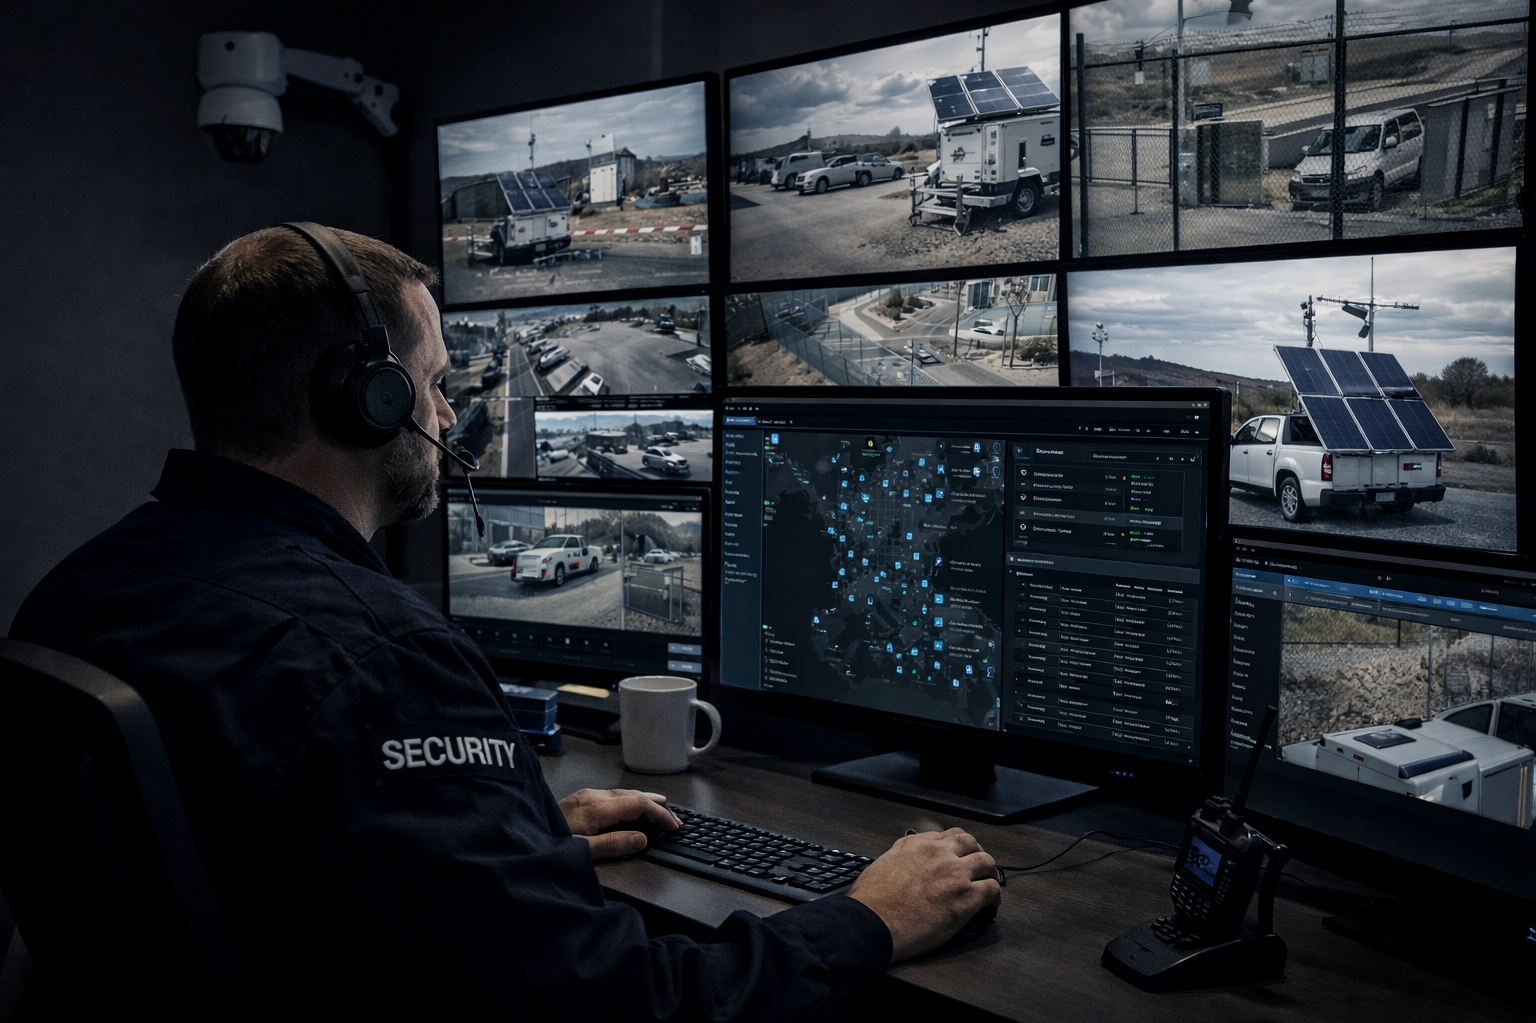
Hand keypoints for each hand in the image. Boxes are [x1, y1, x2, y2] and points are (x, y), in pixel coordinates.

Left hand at [559, 787, 679, 859]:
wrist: (519, 835)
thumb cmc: (547, 844)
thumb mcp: (583, 851)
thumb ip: (614, 844)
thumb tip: (642, 839)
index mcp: (597, 808)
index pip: (638, 805)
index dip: (659, 814)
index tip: (674, 825)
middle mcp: (592, 797)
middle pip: (632, 795)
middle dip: (655, 805)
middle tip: (673, 817)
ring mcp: (584, 795)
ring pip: (622, 793)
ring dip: (642, 800)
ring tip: (658, 807)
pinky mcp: (578, 799)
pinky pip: (611, 795)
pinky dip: (628, 800)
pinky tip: (628, 806)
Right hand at [848, 828, 1000, 961]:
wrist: (873, 922)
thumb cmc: (871, 901)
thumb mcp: (881, 864)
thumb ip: (899, 857)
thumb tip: (904, 862)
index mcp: (916, 845)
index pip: (949, 835)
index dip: (959, 846)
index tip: (961, 855)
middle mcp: (938, 854)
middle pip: (971, 844)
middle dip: (977, 854)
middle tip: (979, 868)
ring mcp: (954, 874)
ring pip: (987, 862)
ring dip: (990, 873)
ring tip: (989, 884)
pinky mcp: (965, 898)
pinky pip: (991, 890)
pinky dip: (994, 897)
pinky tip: (990, 906)